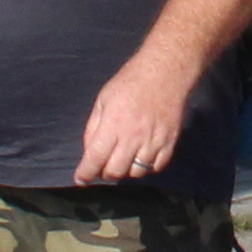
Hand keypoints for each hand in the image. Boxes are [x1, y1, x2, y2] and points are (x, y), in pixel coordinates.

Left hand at [75, 54, 193, 182]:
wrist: (165, 71)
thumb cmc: (130, 82)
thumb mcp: (103, 99)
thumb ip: (93, 127)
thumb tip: (89, 151)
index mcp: (113, 124)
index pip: (95, 158)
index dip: (85, 174)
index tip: (81, 179)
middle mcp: (133, 136)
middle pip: (115, 171)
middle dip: (105, 172)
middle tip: (104, 164)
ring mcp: (154, 141)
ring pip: (136, 172)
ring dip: (126, 169)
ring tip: (124, 157)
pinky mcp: (170, 142)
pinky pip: (156, 167)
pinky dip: (147, 166)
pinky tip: (142, 155)